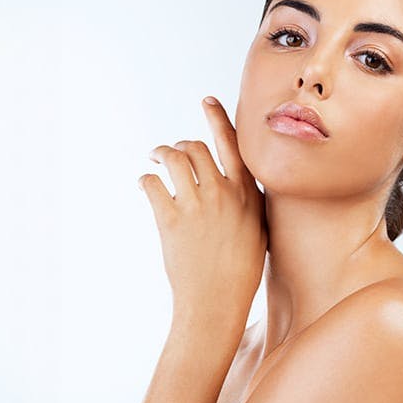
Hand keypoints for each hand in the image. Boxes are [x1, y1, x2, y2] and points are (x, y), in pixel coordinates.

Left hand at [138, 97, 267, 326]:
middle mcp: (223, 194)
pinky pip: (152, 184)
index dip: (217, 118)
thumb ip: (248, 202)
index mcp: (247, 195)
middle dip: (181, 145)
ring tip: (154, 158)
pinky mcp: (169, 220)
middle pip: (197, 147)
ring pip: (174, 158)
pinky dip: (146, 180)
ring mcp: (196, 206)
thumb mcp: (257, 231)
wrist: (217, 302)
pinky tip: (145, 185)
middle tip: (169, 151)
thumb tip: (235, 184)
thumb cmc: (239, 271)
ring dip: (160, 154)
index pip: (233, 144)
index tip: (206, 100)